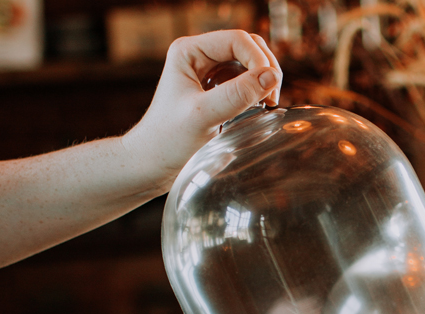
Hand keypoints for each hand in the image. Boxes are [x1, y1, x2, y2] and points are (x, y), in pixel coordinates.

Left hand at [123, 30, 282, 187]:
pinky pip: (246, 81)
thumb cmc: (167, 139)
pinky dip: (257, 91)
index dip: (259, 60)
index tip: (269, 89)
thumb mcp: (203, 116)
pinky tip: (259, 108)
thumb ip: (237, 95)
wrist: (152, 163)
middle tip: (272, 97)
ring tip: (267, 104)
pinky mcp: (216, 90)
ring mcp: (209, 73)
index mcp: (188, 51)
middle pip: (248, 47)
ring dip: (264, 80)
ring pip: (250, 64)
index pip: (237, 40)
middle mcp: (199, 56)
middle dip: (265, 68)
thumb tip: (271, 77)